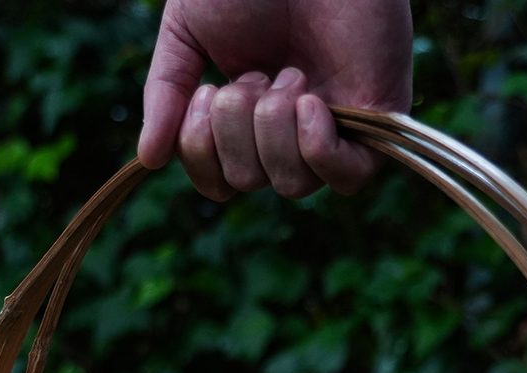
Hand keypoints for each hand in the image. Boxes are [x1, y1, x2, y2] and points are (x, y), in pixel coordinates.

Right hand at [138, 0, 412, 199]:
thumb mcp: (187, 33)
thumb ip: (166, 93)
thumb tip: (148, 159)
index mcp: (246, 114)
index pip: (220, 179)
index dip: (202, 155)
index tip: (204, 96)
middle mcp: (289, 128)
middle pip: (249, 181)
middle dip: (237, 129)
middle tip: (253, 72)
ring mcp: (335, 126)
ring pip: (293, 185)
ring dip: (274, 129)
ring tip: (288, 73)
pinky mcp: (377, 119)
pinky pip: (347, 178)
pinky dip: (318, 149)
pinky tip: (310, 102)